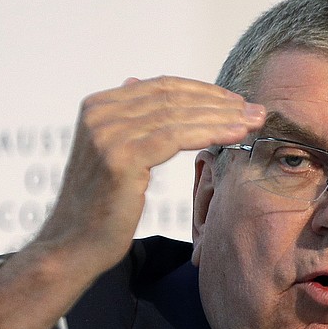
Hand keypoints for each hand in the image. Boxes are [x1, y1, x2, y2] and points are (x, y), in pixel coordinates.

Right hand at [0, 76, 264, 328]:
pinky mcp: (120, 158)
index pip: (160, 87)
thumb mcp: (110, 153)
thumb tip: (136, 82)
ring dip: (222, 116)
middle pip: (172, 97)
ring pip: (178, 115)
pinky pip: (175, 137)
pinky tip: (236, 135)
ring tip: (253, 121)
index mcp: (97, 106)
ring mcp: (107, 134)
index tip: (235, 101)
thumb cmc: (99, 207)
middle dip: (219, 102)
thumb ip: (124, 119)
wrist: (73, 246)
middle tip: (255, 109)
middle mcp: (99, 114)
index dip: (203, 91)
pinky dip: (210, 132)